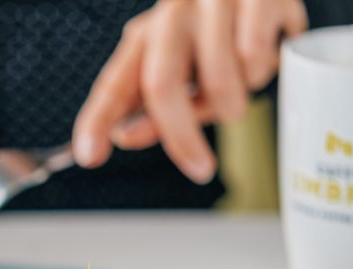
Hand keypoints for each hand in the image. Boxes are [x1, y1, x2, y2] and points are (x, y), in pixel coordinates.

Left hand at [72, 0, 306, 183]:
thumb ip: (154, 111)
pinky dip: (262, 74)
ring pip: (219, 81)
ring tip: (239, 88)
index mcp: (147, 36)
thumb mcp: (182, 75)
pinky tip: (259, 61)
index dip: (97, 120)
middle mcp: (173, 14)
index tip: (90, 155)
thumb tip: (124, 136)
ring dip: (234, 104)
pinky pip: (256, 58)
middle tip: (199, 168)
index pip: (115, 84)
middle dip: (181, 138)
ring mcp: (214, 1)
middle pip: (162, 86)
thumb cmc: (218, 40)